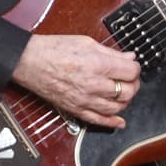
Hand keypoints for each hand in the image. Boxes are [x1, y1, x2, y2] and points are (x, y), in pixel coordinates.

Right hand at [10, 34, 140, 128]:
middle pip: (127, 91)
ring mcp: (85, 99)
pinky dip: (112, 122)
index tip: (132, 66)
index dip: (135, 68)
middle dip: (133, 85)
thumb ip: (110, 52)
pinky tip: (119, 121)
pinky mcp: (76, 109)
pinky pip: (99, 121)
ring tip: (122, 93)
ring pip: (117, 108)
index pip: (131, 72)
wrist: (30, 62)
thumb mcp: (86, 42)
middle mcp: (94, 84)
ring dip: (125, 101)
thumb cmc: (53, 49)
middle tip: (129, 79)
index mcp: (98, 64)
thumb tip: (129, 57)